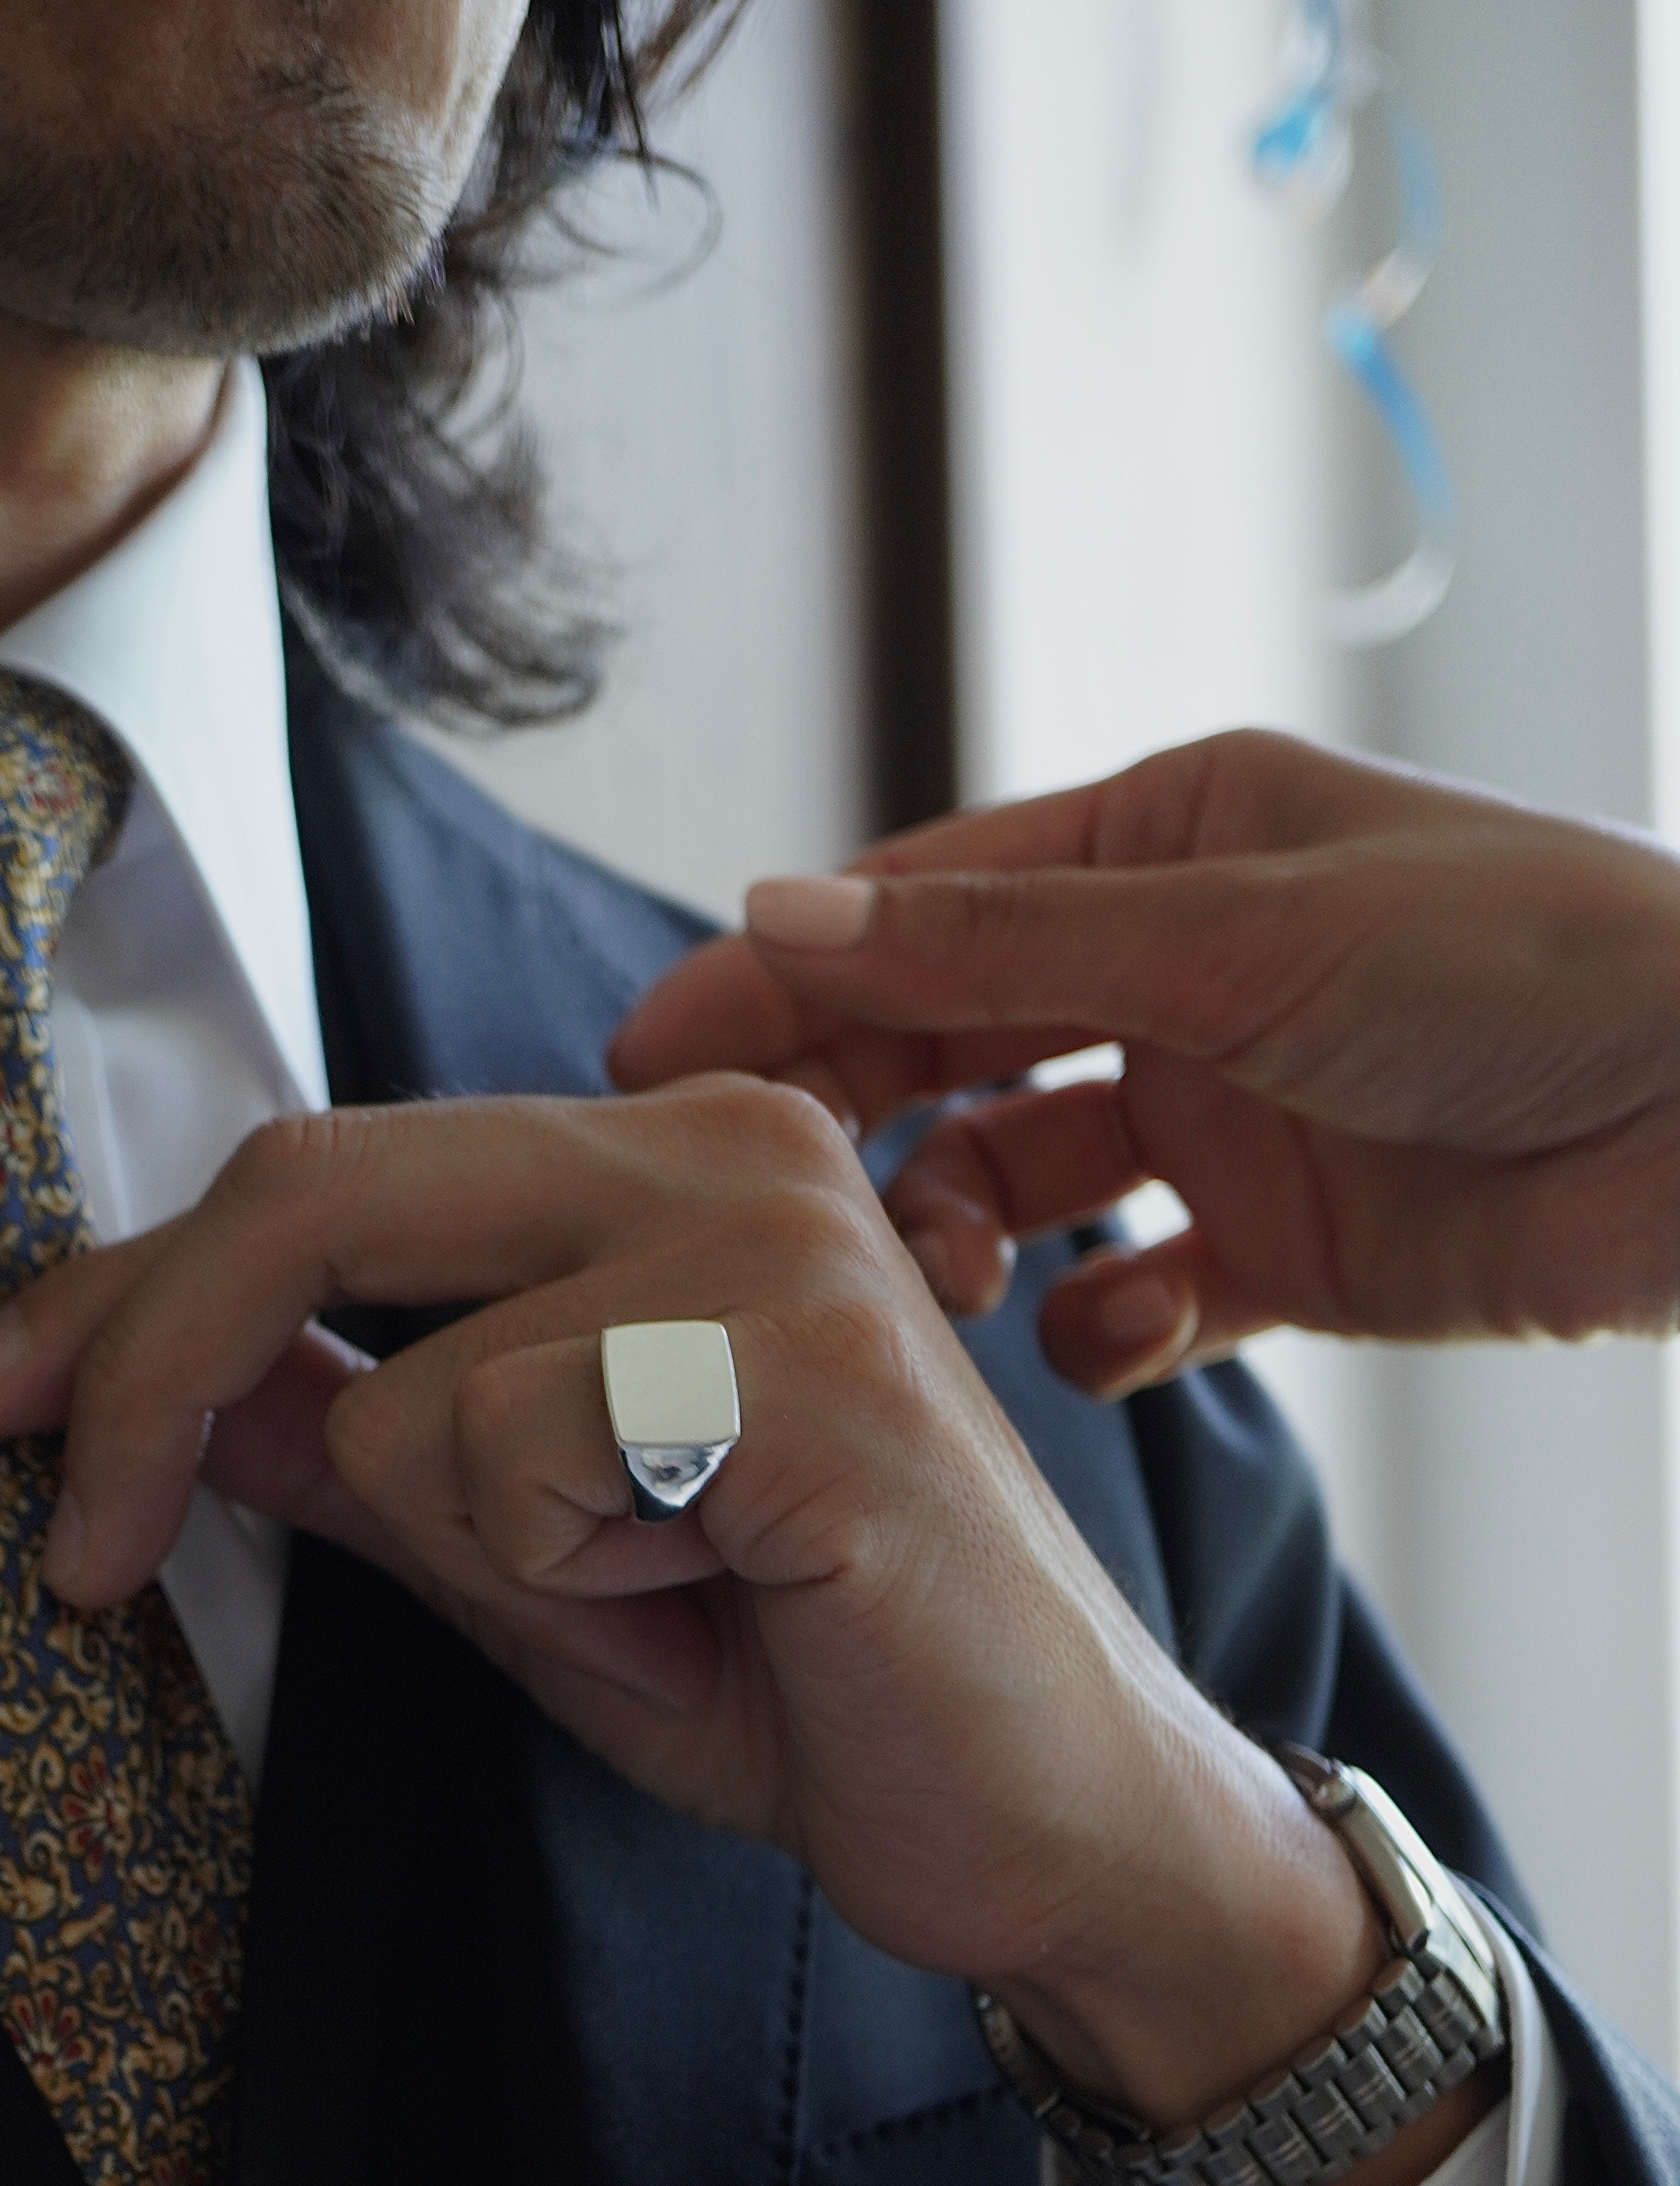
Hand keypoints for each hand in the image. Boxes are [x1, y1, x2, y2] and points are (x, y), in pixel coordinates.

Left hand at [0, 1085, 1452, 2185]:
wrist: (1049, 1824)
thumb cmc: (814, 1682)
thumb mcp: (533, 1563)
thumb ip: (368, 1448)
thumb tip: (180, 1387)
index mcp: (663, 1162)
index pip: (322, 1175)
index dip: (128, 1295)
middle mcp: (720, 1145)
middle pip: (314, 1191)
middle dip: (153, 1378)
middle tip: (72, 1548)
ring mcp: (773, 1235)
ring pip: (410, 1386)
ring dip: (486, 1557)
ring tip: (659, 1602)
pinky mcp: (801, 1362)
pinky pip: (515, 1456)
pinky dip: (572, 1582)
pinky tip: (724, 1599)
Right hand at [607, 727, 1679, 1395]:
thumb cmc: (1532, 967)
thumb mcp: (1242, 934)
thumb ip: (1000, 952)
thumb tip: (783, 913)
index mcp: (1169, 849)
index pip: (921, 909)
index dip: (782, 978)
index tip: (653, 1056)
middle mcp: (1183, 975)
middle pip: (945, 1047)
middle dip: (853, 1122)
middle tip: (761, 1200)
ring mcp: (1230, 1118)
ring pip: (1018, 1181)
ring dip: (964, 1233)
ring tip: (951, 1278)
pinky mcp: (1285, 1254)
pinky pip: (1135, 1303)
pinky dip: (1105, 1328)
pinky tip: (1121, 1336)